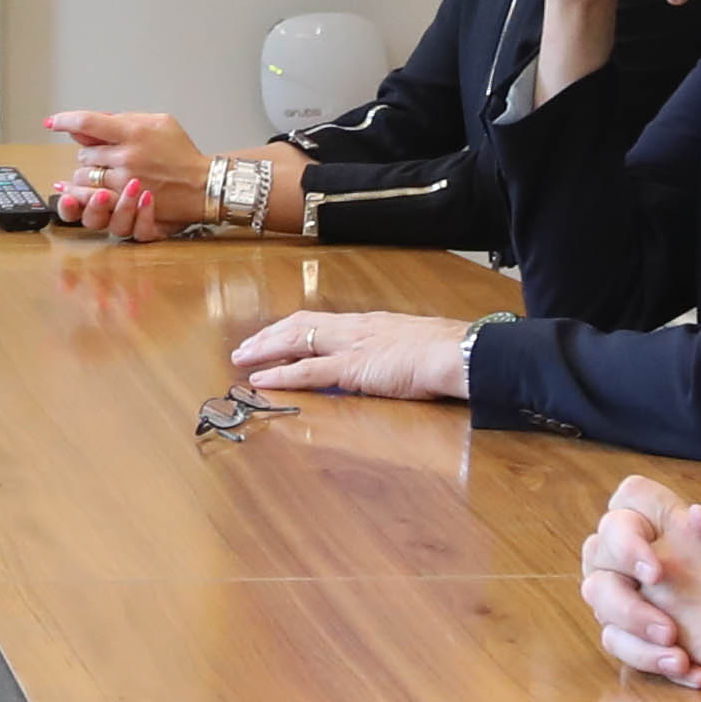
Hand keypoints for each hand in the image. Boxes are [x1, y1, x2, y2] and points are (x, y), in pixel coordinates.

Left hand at [40, 110, 208, 235]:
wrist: (202, 185)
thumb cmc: (181, 152)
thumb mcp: (158, 123)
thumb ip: (123, 120)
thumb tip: (91, 122)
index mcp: (133, 132)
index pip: (87, 122)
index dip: (64, 120)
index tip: (52, 122)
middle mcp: (126, 157)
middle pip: (83, 153)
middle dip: (88, 154)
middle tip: (103, 155)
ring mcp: (125, 182)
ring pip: (84, 177)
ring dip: (88, 175)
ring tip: (105, 173)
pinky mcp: (126, 203)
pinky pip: (93, 198)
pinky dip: (86, 194)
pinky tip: (85, 190)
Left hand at [226, 308, 475, 401]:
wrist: (459, 351)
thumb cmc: (445, 351)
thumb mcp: (412, 344)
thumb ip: (392, 350)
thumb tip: (387, 360)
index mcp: (368, 323)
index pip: (318, 321)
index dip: (290, 328)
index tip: (271, 335)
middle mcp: (353, 329)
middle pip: (298, 326)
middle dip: (267, 336)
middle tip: (243, 348)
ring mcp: (351, 347)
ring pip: (295, 343)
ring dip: (264, 351)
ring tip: (241, 360)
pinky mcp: (353, 368)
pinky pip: (308, 372)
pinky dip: (281, 375)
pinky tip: (261, 381)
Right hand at [578, 475, 696, 676]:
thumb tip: (696, 516)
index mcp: (674, 523)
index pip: (630, 500)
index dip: (628, 532)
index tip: (656, 570)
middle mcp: (646, 553)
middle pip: (596, 554)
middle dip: (623, 595)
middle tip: (667, 627)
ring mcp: (640, 594)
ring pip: (600, 601)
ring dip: (634, 630)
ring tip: (680, 656)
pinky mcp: (646, 632)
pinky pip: (622, 643)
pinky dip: (652, 660)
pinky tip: (696, 671)